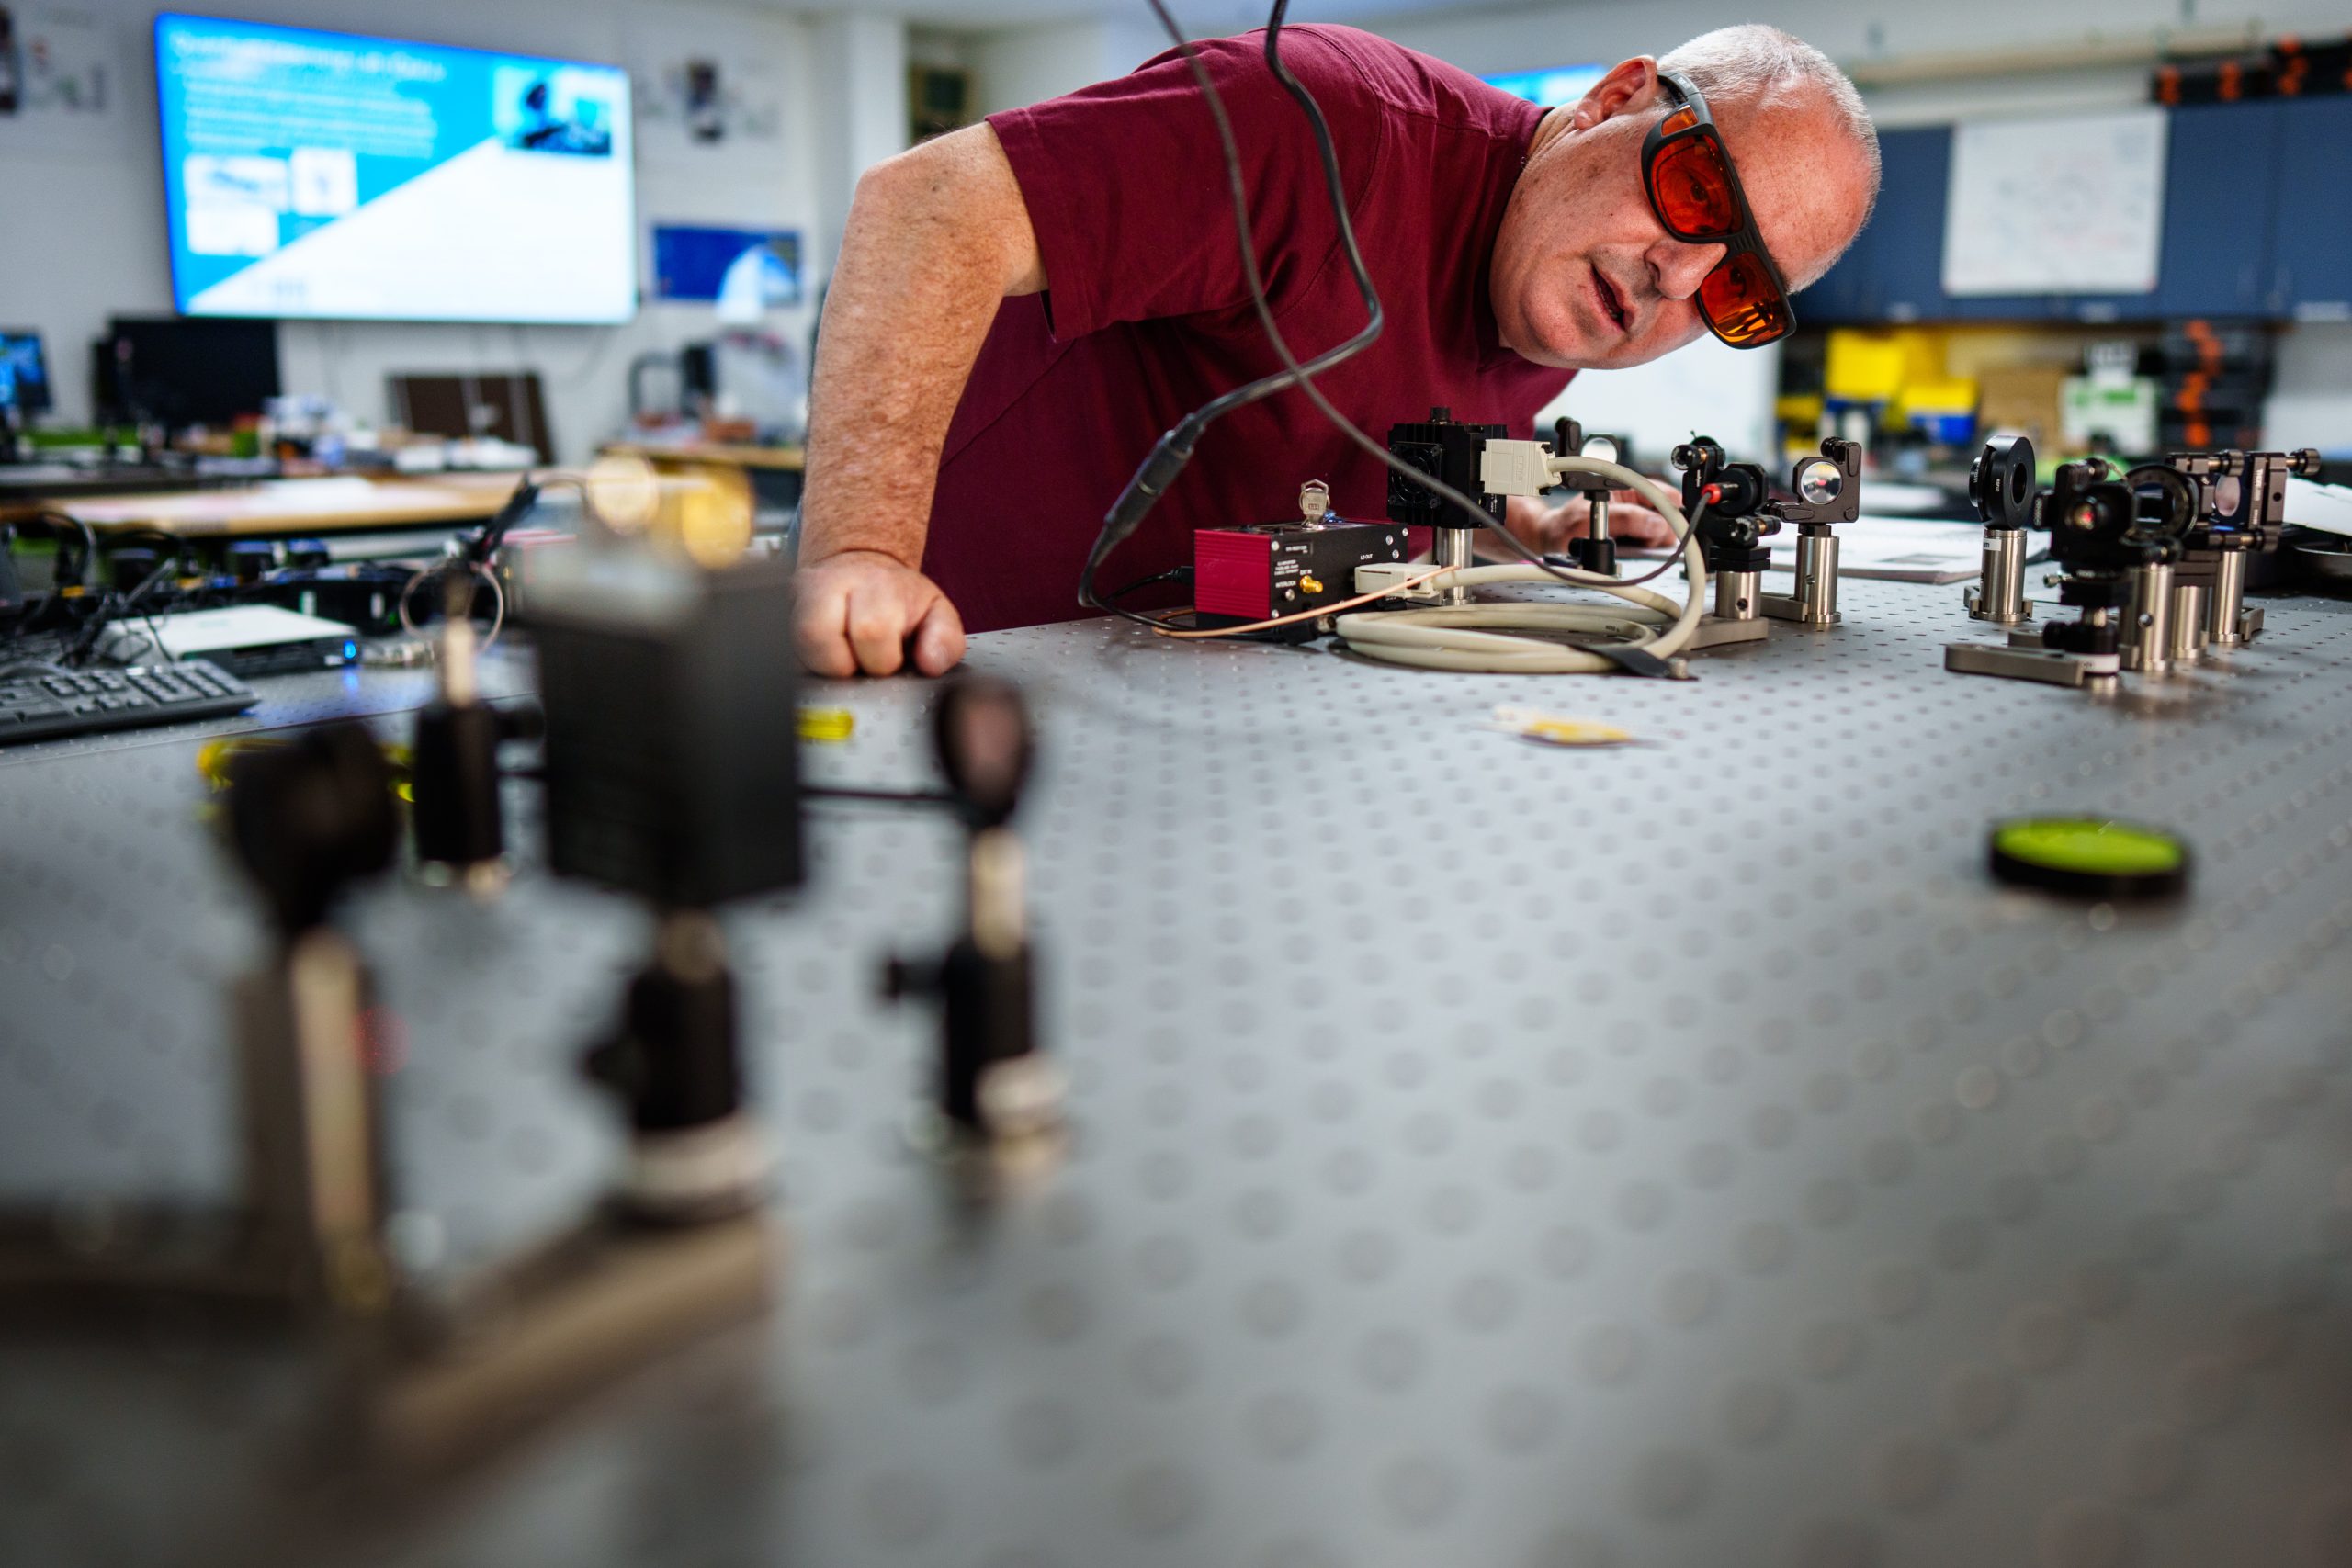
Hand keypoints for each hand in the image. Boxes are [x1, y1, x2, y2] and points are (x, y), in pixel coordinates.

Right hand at [794, 550, 966, 677]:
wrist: (862, 570)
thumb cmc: (898, 599)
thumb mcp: (935, 611)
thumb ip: (945, 639)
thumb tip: (930, 664)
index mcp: (872, 583)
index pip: (870, 630)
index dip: (882, 659)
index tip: (890, 657)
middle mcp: (826, 585)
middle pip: (818, 637)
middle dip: (845, 665)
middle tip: (862, 661)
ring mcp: (794, 598)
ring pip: (791, 650)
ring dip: (821, 667)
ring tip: (842, 660)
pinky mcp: (776, 615)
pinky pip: (781, 656)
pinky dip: (804, 667)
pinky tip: (824, 658)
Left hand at [1512, 491, 1678, 551]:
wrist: (1551, 541)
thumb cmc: (1565, 525)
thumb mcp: (1590, 519)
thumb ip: (1624, 519)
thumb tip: (1656, 524)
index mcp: (1626, 487)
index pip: (1663, 494)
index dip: (1672, 510)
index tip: (1675, 526)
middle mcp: (1634, 502)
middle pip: (1668, 515)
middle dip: (1661, 529)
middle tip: (1644, 539)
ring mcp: (1635, 520)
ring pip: (1662, 532)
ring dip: (1653, 541)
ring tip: (1632, 545)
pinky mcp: (1634, 537)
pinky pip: (1651, 544)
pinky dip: (1646, 550)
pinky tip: (1631, 550)